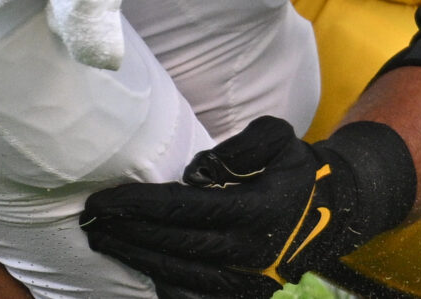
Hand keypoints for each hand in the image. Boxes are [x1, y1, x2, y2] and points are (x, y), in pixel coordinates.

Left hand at [83, 118, 414, 298]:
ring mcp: (245, 283)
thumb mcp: (280, 137)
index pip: (185, 209)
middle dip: (126, 234)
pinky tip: (134, 264)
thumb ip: (242, 143)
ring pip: (177, 276)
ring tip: (101, 240)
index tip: (103, 199)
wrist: (332, 214)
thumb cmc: (295, 170)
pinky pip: (191, 295)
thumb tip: (198, 170)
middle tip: (88, 221)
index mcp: (258, 210)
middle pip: (172, 246)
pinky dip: (159, 282)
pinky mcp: (241, 297)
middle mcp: (250, 253)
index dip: (140, 206)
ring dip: (134, 258)